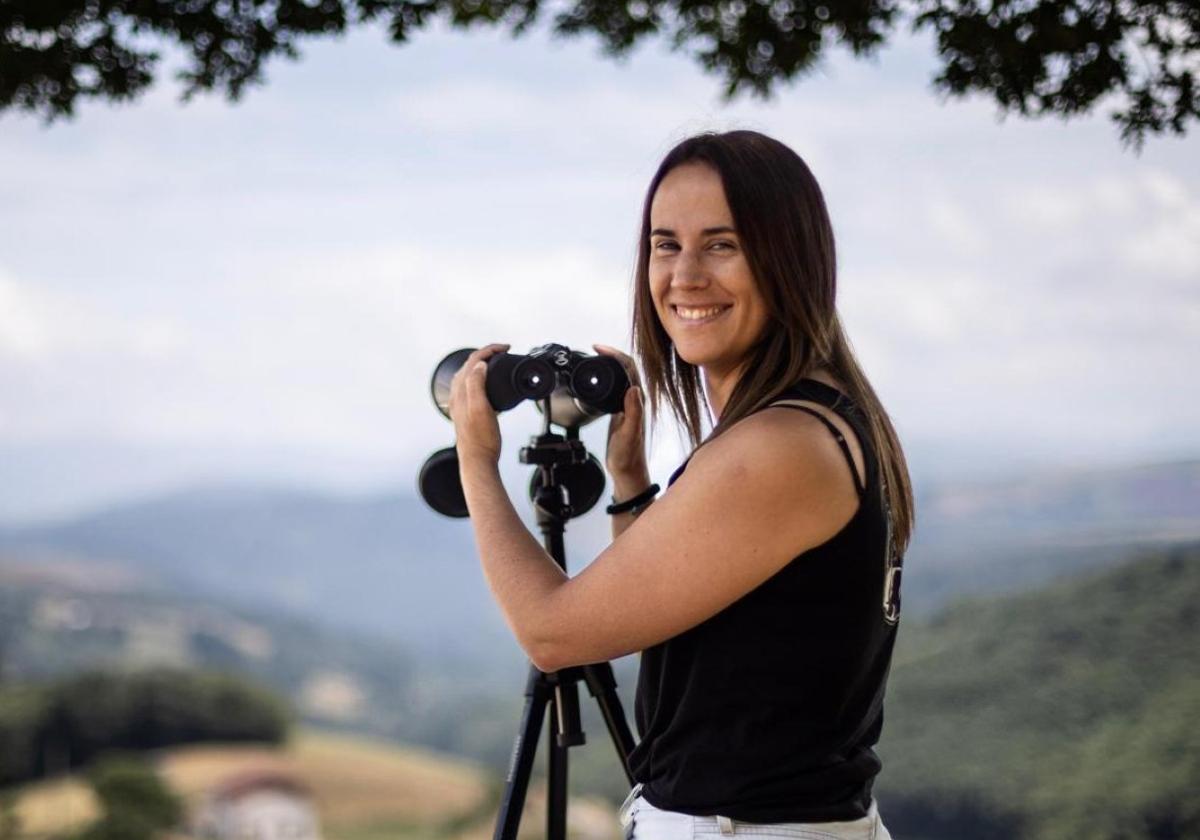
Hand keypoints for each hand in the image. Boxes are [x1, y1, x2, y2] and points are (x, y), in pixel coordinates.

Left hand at [448, 343, 510, 466]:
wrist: (477, 460)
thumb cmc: (481, 438)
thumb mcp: (481, 408)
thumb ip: (476, 384)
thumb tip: (479, 364)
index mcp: (461, 391)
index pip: (473, 360)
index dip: (490, 350)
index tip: (505, 348)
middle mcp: (458, 395)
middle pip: (470, 365)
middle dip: (486, 354)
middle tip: (503, 351)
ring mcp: (461, 404)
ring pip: (468, 375)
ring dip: (481, 364)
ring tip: (496, 362)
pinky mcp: (466, 412)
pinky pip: (470, 386)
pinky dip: (480, 378)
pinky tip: (487, 385)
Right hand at [592, 343, 648, 480]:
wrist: (627, 470)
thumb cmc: (628, 455)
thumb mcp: (628, 434)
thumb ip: (633, 412)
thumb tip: (635, 388)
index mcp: (638, 401)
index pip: (630, 368)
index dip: (615, 355)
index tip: (599, 349)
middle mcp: (636, 399)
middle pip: (627, 367)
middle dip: (612, 353)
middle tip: (595, 348)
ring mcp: (628, 403)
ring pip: (621, 375)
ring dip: (610, 362)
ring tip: (596, 356)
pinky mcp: (621, 409)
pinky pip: (616, 385)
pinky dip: (607, 375)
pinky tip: (598, 376)